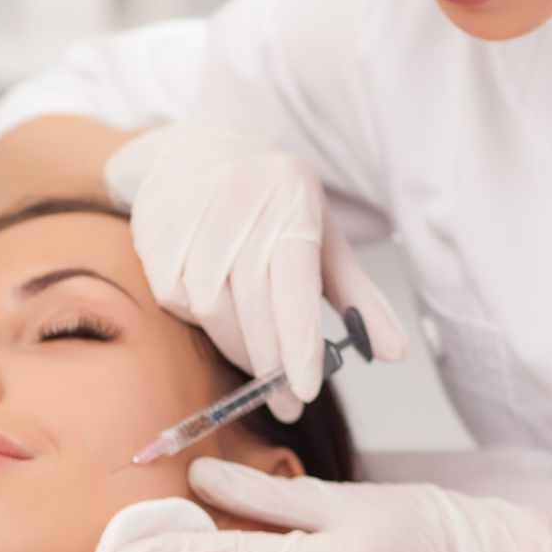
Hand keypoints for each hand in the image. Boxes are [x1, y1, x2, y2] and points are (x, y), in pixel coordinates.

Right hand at [103, 121, 406, 418]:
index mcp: (291, 198)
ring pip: (211, 308)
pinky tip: (218, 312)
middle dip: (271, 363)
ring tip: (258, 360)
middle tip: (288, 402)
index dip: (299, 341)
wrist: (196, 149)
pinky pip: (176, 298)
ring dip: (237, 346)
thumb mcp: (322, 232)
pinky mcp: (154, 231)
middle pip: (252, 303)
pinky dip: (201, 320)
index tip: (306, 390)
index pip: (294, 282)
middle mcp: (239, 201)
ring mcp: (191, 214)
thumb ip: (357, 296)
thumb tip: (396, 351)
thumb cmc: (272, 202)